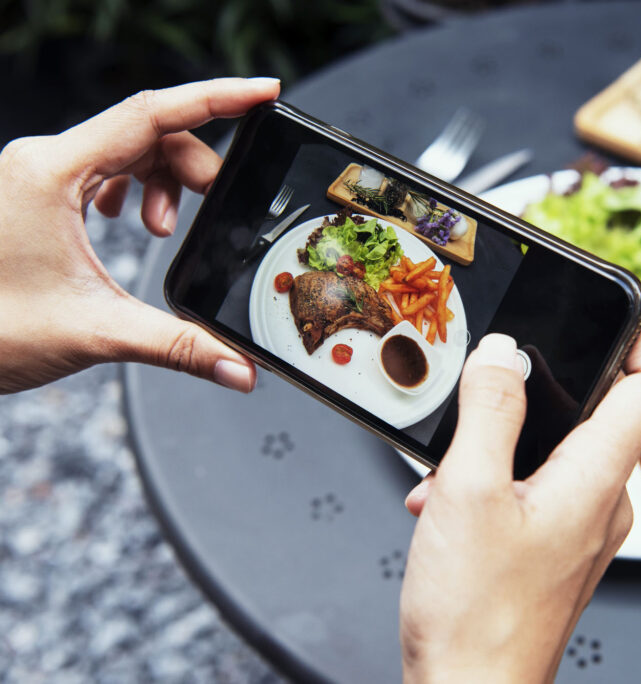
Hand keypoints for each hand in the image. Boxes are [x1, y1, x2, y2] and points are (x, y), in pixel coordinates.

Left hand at [0, 78, 279, 393]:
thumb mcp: (96, 332)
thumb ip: (179, 346)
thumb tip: (240, 369)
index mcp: (52, 172)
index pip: (151, 114)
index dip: (216, 99)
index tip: (262, 92)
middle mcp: (41, 160)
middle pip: (146, 132)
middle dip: (193, 165)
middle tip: (216, 206)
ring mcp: (35, 174)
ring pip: (125, 148)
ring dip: (162, 181)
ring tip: (164, 229)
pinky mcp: (34, 192)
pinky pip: (100, 167)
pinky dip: (133, 187)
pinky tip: (133, 221)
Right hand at [400, 324, 640, 682]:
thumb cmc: (476, 617)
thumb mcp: (470, 494)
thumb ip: (490, 412)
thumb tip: (506, 353)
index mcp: (598, 477)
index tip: (602, 306)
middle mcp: (604, 499)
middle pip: (604, 406)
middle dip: (540, 386)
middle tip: (489, 381)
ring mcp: (582, 524)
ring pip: (559, 447)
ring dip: (503, 439)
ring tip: (452, 464)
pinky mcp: (556, 544)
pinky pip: (538, 484)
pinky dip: (494, 477)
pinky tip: (447, 501)